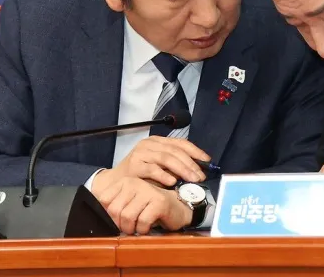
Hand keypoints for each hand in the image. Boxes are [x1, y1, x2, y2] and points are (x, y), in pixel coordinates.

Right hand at [92, 136, 210, 194]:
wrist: (116, 183)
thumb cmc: (141, 175)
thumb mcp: (160, 165)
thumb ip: (175, 164)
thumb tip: (198, 170)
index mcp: (158, 141)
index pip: (181, 142)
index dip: (196, 151)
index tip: (207, 161)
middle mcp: (150, 144)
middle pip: (175, 151)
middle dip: (191, 164)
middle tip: (200, 176)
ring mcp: (141, 153)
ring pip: (166, 158)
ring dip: (181, 169)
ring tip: (191, 179)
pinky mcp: (134, 165)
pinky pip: (152, 169)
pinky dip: (163, 175)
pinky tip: (172, 182)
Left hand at [97, 177, 192, 233]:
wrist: (177, 207)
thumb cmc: (150, 207)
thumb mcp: (130, 202)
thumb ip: (115, 205)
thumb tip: (99, 218)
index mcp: (125, 181)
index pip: (104, 200)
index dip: (108, 215)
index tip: (119, 219)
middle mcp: (135, 183)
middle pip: (114, 210)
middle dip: (120, 224)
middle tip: (130, 226)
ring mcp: (148, 192)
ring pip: (127, 217)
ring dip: (132, 228)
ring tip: (139, 226)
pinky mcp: (159, 203)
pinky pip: (142, 222)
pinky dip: (143, 229)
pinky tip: (148, 226)